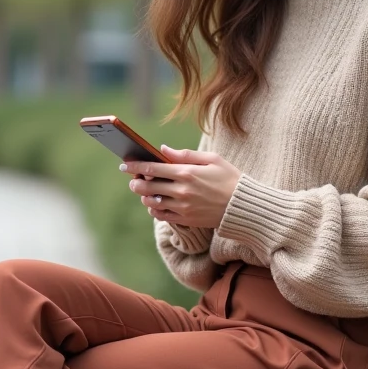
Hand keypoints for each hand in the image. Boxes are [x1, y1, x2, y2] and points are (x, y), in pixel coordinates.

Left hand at [122, 145, 240, 228]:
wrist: (242, 206)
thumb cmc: (229, 178)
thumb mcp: (212, 159)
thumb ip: (186, 154)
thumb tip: (163, 149)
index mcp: (187, 172)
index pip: (152, 168)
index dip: (135, 166)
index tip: (125, 164)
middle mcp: (182, 191)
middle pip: (147, 186)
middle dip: (135, 182)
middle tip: (133, 180)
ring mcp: (182, 207)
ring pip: (151, 202)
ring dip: (144, 196)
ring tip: (146, 191)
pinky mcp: (185, 219)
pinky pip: (161, 215)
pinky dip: (154, 209)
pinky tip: (156, 203)